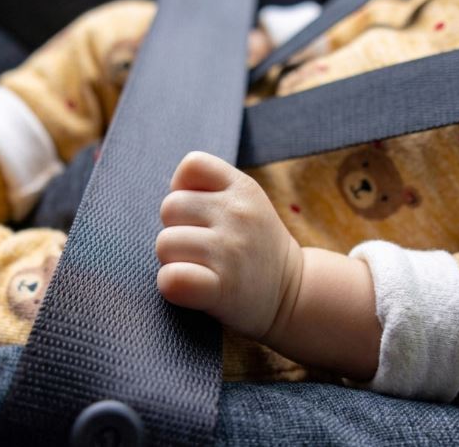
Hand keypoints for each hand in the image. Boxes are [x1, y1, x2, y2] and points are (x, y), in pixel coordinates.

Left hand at [156, 151, 301, 339]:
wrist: (293, 294)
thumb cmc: (256, 247)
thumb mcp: (249, 204)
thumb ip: (213, 190)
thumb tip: (170, 193)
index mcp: (244, 188)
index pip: (192, 165)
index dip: (184, 188)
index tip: (199, 212)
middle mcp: (238, 215)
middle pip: (170, 208)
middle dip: (177, 228)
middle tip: (201, 246)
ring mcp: (230, 251)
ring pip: (164, 244)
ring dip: (174, 259)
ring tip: (201, 267)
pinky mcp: (222, 288)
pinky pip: (171, 278)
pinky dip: (171, 284)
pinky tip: (190, 287)